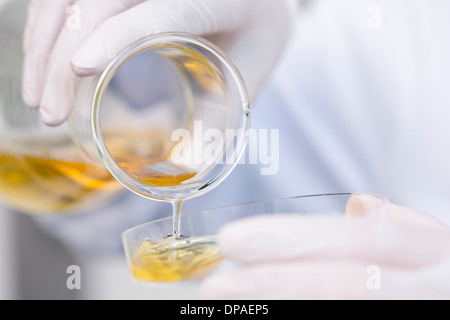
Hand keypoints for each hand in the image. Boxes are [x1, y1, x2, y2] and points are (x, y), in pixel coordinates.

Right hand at [22, 0, 296, 125]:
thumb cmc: (258, 32)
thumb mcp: (251, 72)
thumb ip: (223, 115)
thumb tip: (190, 164)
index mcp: (213, 1)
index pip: (159, 12)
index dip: (116, 35)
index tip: (79, 68)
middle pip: (100, 4)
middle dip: (63, 56)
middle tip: (48, 111)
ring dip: (44, 42)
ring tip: (36, 95)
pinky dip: (48, 26)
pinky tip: (41, 61)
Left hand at [200, 195, 449, 299]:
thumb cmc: (443, 272)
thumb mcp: (438, 245)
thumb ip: (403, 230)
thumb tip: (361, 213)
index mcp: (433, 252)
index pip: (359, 239)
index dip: (294, 240)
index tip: (234, 240)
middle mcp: (431, 288)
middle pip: (347, 283)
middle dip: (275, 283)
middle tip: (217, 284)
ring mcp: (421, 311)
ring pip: (346, 306)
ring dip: (279, 305)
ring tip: (230, 302)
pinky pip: (347, 318)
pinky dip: (297, 315)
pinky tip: (265, 310)